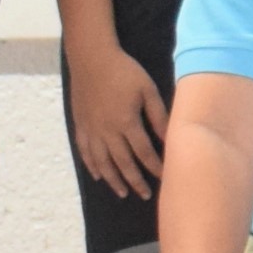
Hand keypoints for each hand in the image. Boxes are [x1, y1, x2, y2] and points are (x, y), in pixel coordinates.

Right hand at [65, 41, 167, 200]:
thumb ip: (159, 115)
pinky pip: (85, 151)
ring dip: (113, 179)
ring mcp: (91, 129)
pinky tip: (99, 176)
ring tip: (122, 193)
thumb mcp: (148, 90)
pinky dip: (93, 166)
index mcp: (126, 122)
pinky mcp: (80, 125)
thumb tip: (171, 137)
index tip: (166, 178)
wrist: (91, 57)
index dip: (155, 167)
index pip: (144, 152)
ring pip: (103, 162)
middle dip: (135, 181)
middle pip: (123, 163)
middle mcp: (107, 131)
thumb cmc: (124, 71)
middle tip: (146, 195)